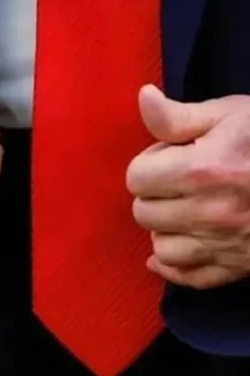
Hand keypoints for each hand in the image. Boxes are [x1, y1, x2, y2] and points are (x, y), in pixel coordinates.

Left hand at [126, 85, 249, 288]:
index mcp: (200, 171)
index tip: (174, 155)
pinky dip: (175, 267)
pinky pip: (189, 278)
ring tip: (186, 209)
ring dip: (166, 228)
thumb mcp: (230, 114)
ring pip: (160, 247)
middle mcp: (209, 213)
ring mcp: (225, 244)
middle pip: (144, 212)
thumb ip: (177, 116)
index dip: (151, 162)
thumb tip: (143, 97)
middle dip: (155, 194)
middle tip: (181, 180)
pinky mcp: (240, 266)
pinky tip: (175, 248)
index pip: (136, 177)